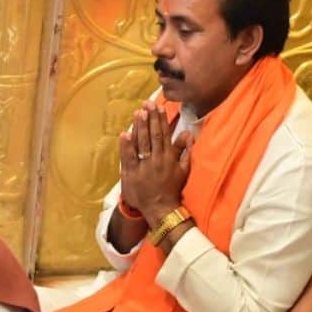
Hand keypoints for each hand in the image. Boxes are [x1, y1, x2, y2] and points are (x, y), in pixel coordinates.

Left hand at [119, 100, 191, 226]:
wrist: (161, 208)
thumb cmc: (172, 188)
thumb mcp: (183, 169)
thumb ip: (185, 151)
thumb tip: (188, 133)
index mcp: (168, 157)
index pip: (164, 134)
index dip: (160, 119)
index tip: (158, 106)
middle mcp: (156, 160)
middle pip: (152, 135)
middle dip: (149, 118)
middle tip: (146, 103)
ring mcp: (143, 167)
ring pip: (141, 144)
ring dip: (139, 127)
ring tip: (137, 113)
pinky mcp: (132, 175)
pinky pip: (128, 158)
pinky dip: (126, 146)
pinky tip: (124, 134)